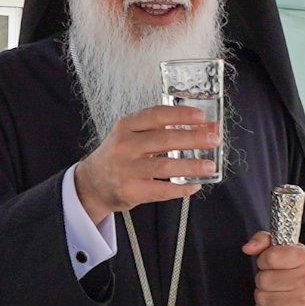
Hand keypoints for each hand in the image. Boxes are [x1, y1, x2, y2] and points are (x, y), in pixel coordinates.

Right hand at [73, 105, 218, 223]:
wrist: (91, 183)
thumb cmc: (118, 156)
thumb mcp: (132, 135)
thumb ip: (164, 130)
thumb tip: (206, 127)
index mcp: (126, 126)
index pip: (156, 115)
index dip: (181, 115)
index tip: (202, 117)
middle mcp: (124, 145)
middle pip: (164, 140)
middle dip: (193, 139)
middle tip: (213, 140)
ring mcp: (126, 169)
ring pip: (164, 167)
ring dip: (191, 166)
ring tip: (209, 166)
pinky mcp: (130, 191)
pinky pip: (161, 190)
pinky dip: (181, 188)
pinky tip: (194, 185)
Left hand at [242, 231, 304, 305]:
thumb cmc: (294, 269)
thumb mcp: (282, 247)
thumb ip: (263, 240)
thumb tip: (248, 248)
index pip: (269, 257)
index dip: (264, 260)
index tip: (270, 262)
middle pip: (263, 279)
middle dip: (263, 278)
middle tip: (274, 278)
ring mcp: (303, 302)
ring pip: (261, 297)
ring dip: (263, 294)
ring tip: (276, 290)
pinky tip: (277, 303)